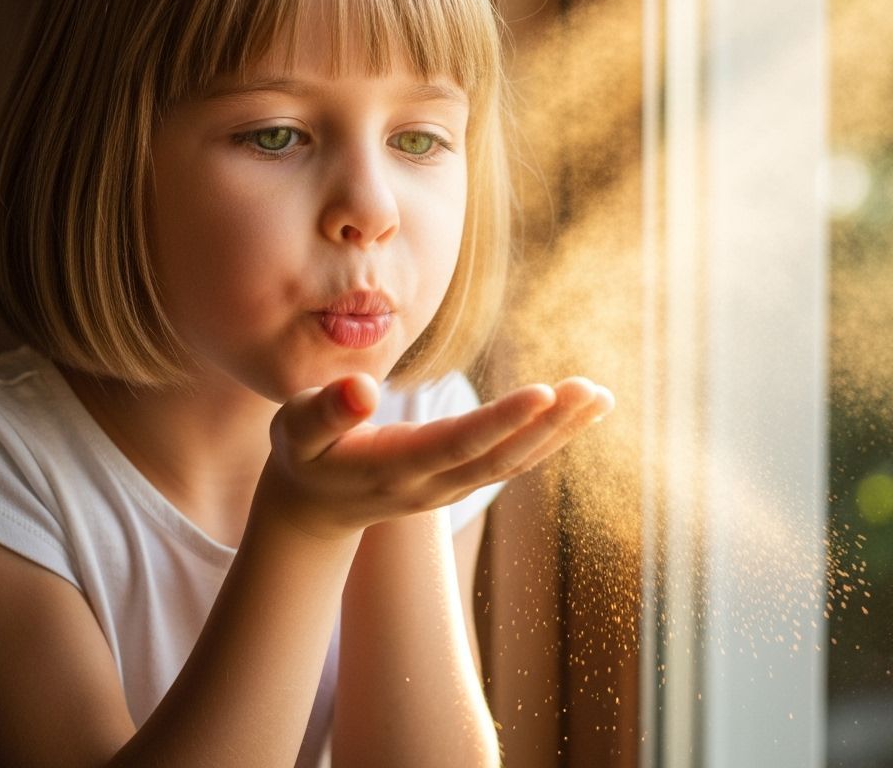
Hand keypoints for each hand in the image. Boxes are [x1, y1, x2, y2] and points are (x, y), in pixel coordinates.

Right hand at [259, 375, 613, 539]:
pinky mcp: (459, 479)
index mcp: (394, 468)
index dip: (502, 421)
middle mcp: (431, 484)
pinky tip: (577, 412)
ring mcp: (450, 487)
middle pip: (501, 458)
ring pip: (515, 463)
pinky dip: (549, 437)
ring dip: (561, 432)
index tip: (545, 392)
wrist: (315, 506)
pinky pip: (512, 461)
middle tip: (593, 390)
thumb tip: (363, 389)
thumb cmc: (304, 455)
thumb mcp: (296, 431)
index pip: (457, 444)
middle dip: (551, 426)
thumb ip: (326, 411)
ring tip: (600, 396)